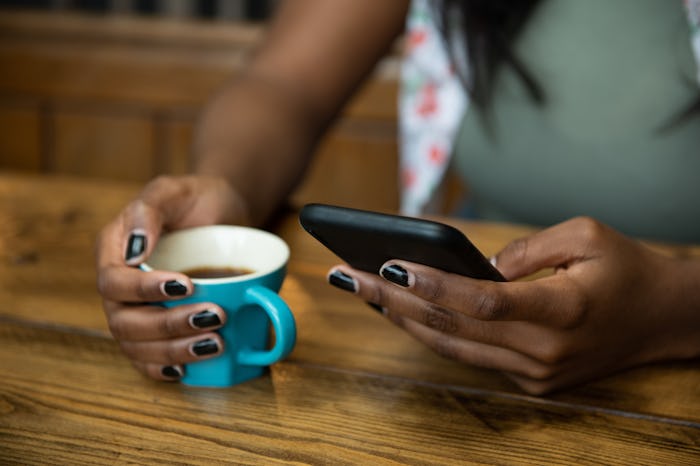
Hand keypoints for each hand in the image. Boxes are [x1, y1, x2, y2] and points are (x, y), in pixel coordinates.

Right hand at [95, 175, 249, 380]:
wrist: (219, 213)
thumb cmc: (194, 199)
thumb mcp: (173, 191)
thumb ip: (150, 210)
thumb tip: (136, 249)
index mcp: (114, 251)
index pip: (113, 282)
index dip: (144, 290)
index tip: (186, 284)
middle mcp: (119, 287)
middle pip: (125, 321)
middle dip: (168, 325)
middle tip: (213, 316)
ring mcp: (136, 311)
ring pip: (137, 346)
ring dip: (174, 350)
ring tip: (214, 343)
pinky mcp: (157, 328)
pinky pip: (148, 359)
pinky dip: (164, 369)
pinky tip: (187, 370)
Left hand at [327, 217, 699, 393]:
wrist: (661, 319)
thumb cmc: (626, 268)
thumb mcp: (586, 235)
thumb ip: (525, 250)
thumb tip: (474, 267)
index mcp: (564, 311)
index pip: (485, 302)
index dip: (435, 286)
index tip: (389, 265)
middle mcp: (544, 352)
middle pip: (454, 327)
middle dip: (394, 300)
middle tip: (348, 274)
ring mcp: (534, 373)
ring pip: (454, 347)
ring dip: (403, 319)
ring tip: (360, 290)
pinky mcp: (529, 380)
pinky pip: (470, 354)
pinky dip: (432, 331)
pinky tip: (400, 310)